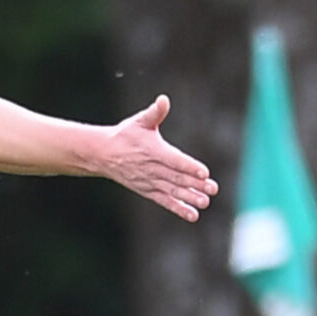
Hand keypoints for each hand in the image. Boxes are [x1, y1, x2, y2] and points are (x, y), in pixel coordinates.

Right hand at [98, 96, 217, 220]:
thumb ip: (155, 112)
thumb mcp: (139, 122)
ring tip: (205, 203)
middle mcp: (152, 168)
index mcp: (154, 151)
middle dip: (196, 184)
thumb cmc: (125, 135)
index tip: (204, 172)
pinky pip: (164, 201)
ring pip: (173, 191)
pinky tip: (193, 215)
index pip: (175, 160)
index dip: (190, 166)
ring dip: (189, 198)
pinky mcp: (147, 191)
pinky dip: (178, 208)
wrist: (103, 154)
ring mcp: (150, 182)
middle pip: (177, 177)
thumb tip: (163, 100)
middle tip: (213, 188)